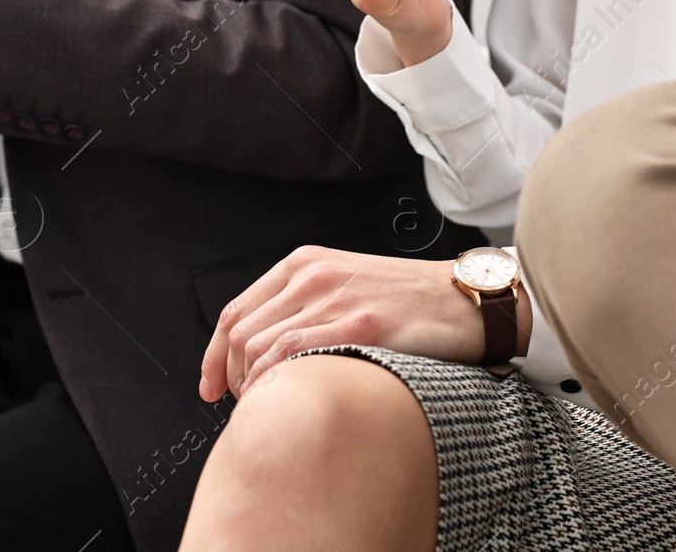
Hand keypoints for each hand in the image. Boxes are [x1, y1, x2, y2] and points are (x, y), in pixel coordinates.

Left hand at [200, 245, 531, 401]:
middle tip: (243, 410)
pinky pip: (296, 356)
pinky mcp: (361, 324)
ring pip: (260, 349)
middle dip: (231, 380)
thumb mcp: (344, 287)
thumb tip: (261, 353)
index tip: (209, 389)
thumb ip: (303, 307)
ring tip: (268, 412)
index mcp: (303, 264)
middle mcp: (312, 276)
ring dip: (253, 389)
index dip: (212, 357)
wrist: (467, 301)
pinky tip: (287, 403)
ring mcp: (335, 298)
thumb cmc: (408, 302)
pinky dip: (278, 385)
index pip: (235, 313)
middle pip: (240, 336)